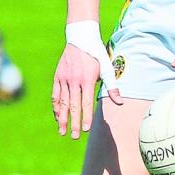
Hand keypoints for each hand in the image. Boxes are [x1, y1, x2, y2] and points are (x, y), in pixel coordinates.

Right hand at [52, 22, 122, 138]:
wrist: (80, 38)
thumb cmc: (97, 54)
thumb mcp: (107, 67)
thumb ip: (112, 86)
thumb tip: (120, 102)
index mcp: (87, 79)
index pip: (86, 103)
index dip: (86, 117)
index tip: (86, 129)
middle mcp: (74, 80)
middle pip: (73, 106)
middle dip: (73, 122)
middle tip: (74, 136)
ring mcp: (64, 79)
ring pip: (62, 102)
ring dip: (62, 118)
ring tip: (62, 131)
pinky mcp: (57, 77)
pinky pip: (55, 95)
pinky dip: (56, 107)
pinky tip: (57, 116)